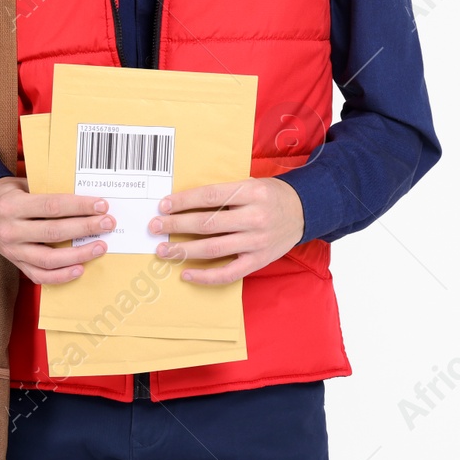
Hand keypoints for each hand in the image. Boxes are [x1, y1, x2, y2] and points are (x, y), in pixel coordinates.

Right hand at [0, 176, 112, 284]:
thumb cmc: (9, 194)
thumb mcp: (23, 184)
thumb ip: (49, 191)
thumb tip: (85, 197)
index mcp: (11, 205)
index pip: (52, 206)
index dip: (79, 206)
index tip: (102, 205)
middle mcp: (10, 230)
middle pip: (54, 232)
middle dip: (85, 227)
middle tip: (108, 223)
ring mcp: (11, 251)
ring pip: (48, 259)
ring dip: (79, 254)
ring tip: (100, 247)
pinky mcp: (15, 264)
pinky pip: (40, 276)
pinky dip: (61, 276)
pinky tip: (80, 269)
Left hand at [149, 177, 304, 284]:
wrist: (304, 210)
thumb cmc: (271, 195)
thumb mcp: (251, 183)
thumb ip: (224, 193)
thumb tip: (184, 204)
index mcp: (251, 192)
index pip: (209, 197)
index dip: (183, 202)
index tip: (163, 206)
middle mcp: (255, 217)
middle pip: (207, 223)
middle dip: (176, 225)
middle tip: (155, 227)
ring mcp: (257, 241)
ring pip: (213, 248)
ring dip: (183, 250)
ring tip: (163, 250)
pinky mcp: (258, 260)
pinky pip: (228, 273)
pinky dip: (205, 276)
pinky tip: (186, 273)